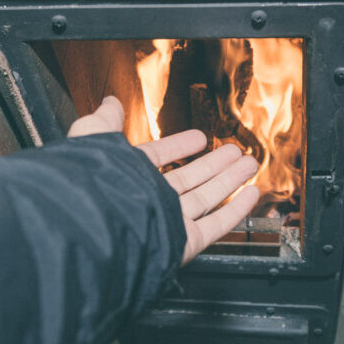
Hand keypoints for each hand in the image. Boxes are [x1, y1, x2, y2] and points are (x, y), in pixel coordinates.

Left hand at [69, 96, 259, 264]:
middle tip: (234, 151)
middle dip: (214, 164)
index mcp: (130, 176)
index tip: (200, 138)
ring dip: (230, 181)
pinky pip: (216, 225)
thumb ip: (105, 122)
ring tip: (248, 164)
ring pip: (207, 198)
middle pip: (190, 178)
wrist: (96, 227)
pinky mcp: (186, 241)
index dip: (180, 146)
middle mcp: (151, 199)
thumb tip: (109, 102)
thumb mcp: (94, 138)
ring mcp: (170, 221)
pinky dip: (235, 210)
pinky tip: (251, 194)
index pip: (159, 158)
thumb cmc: (92, 184)